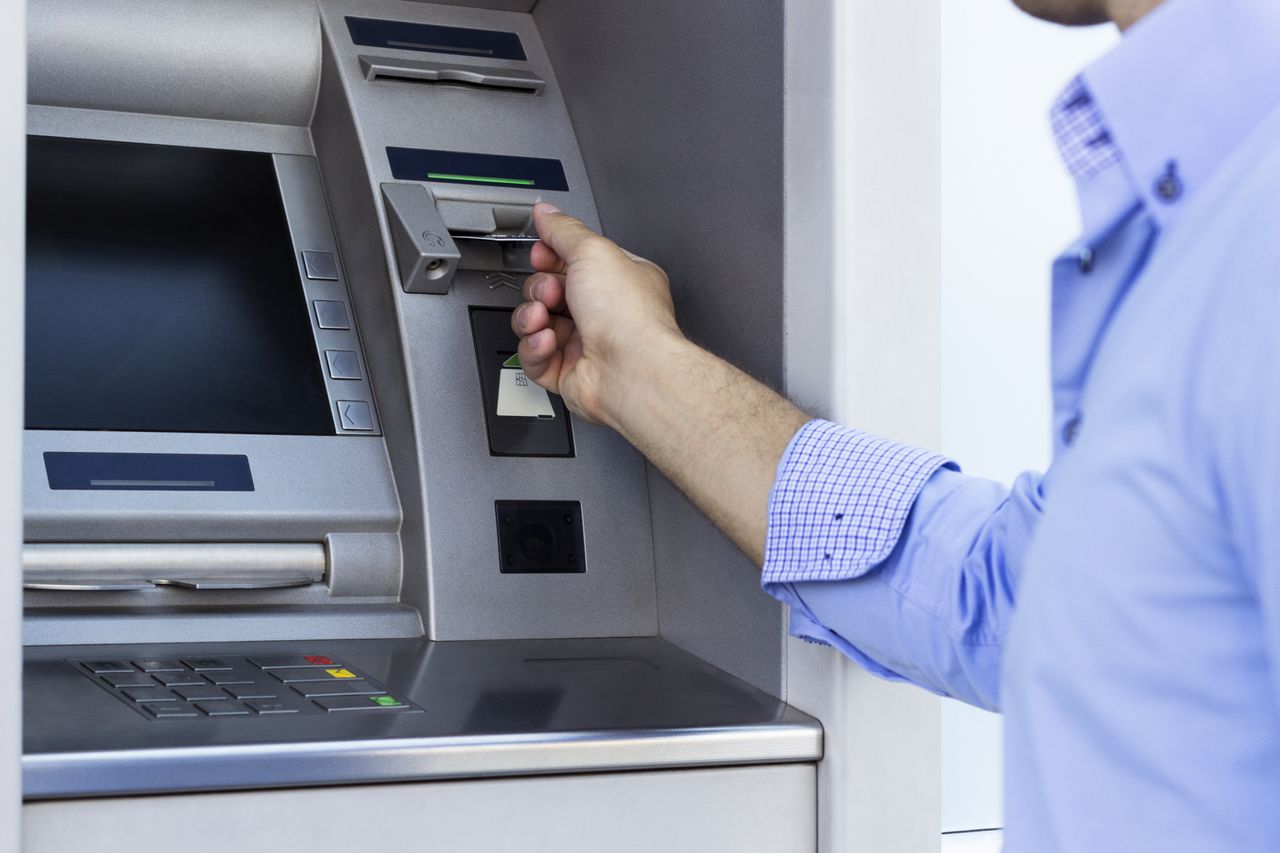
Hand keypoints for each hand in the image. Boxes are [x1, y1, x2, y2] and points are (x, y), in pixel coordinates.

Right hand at [512, 203, 682, 427]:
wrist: (631, 371)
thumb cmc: (629, 316)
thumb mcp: (593, 251)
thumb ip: (564, 230)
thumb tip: (546, 212)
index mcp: (618, 280)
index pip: (573, 261)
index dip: (551, 256)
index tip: (541, 254)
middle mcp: (604, 312)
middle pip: (549, 291)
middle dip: (540, 288)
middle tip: (551, 292)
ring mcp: (586, 344)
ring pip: (537, 324)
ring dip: (531, 317)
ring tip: (542, 317)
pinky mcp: (569, 373)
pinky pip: (535, 357)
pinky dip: (534, 347)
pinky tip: (547, 342)